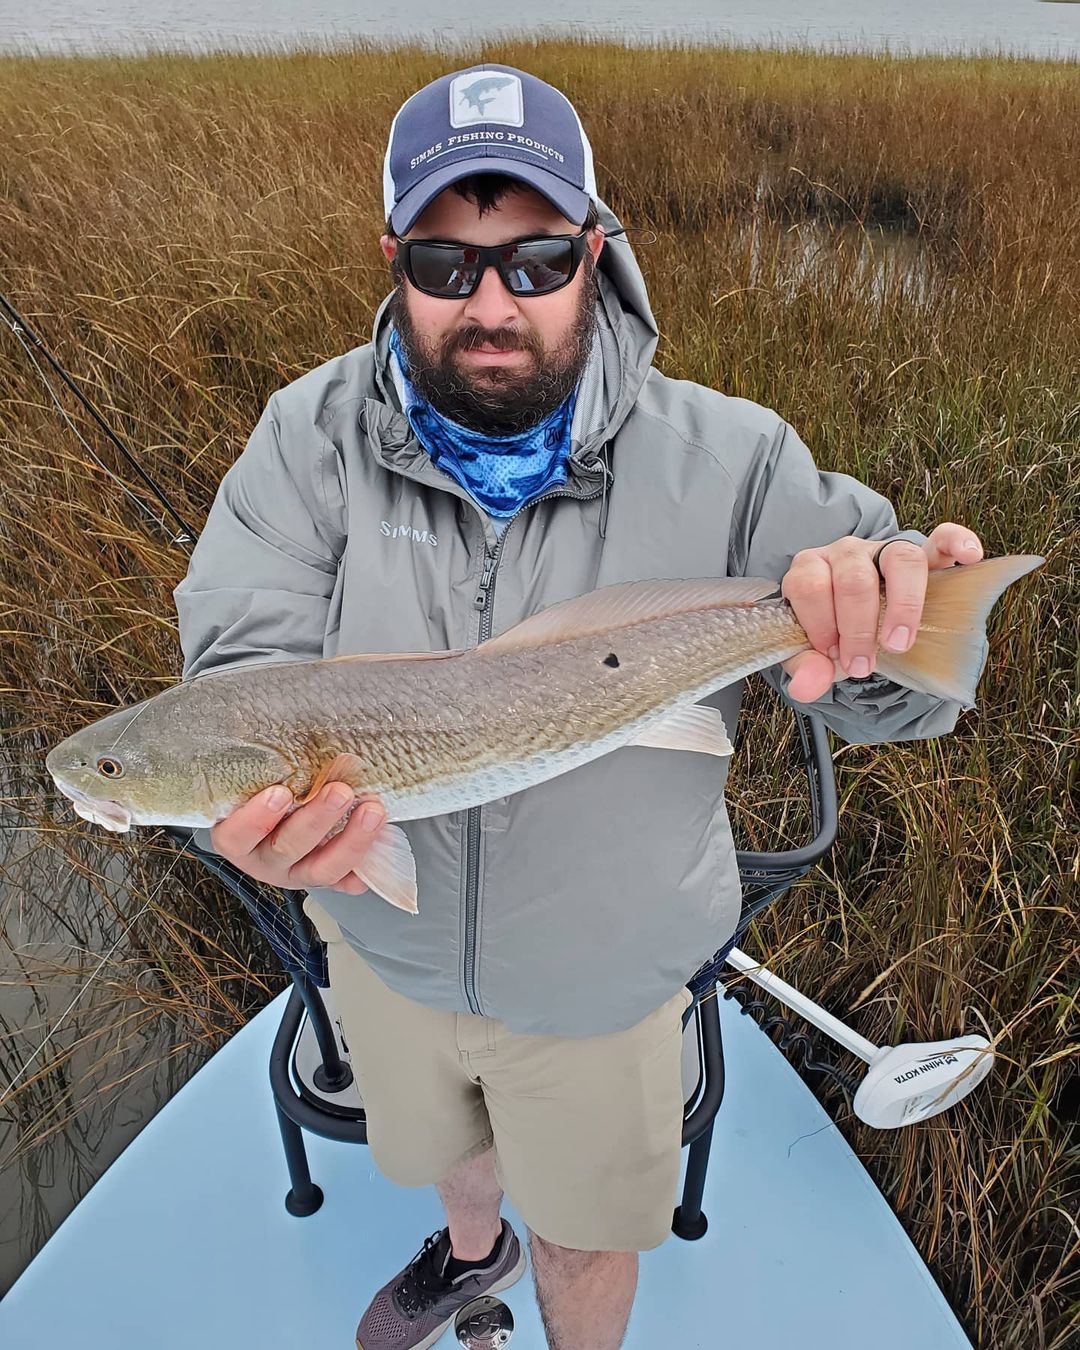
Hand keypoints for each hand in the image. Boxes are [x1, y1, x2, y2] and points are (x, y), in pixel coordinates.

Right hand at [210, 781, 385, 895]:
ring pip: (321, 869)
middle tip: (340, 791)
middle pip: (287, 849)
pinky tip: (380, 844)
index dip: (257, 819)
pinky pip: (347, 882)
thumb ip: (265, 764)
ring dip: (351, 840)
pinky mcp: (327, 879)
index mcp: (237, 837)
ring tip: (372, 809)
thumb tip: (290, 723)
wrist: (282, 811)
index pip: (237, 836)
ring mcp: (296, 873)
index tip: (280, 792)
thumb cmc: (266, 785)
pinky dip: (365, 866)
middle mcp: (265, 860)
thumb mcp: (257, 775)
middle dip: (317, 820)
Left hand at [780, 522, 984, 702]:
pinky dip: (957, 543)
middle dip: (857, 629)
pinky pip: (942, 538)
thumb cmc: (833, 637)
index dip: (819, 624)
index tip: (831, 657)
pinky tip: (969, 557)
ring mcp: (885, 550)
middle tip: (862, 666)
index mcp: (810, 570)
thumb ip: (804, 669)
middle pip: (853, 579)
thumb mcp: (812, 656)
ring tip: (898, 644)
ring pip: (899, 559)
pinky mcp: (922, 554)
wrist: (859, 629)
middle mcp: (846, 553)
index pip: (809, 585)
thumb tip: (807, 685)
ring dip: (903, 606)